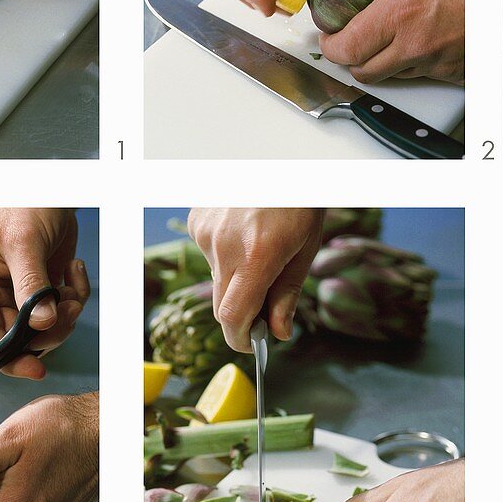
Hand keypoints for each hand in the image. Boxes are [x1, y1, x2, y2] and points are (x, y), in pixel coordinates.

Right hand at [0, 209, 90, 378]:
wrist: (51, 187)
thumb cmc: (24, 204)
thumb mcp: (24, 242)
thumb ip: (30, 284)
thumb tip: (41, 324)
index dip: (9, 357)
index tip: (37, 369)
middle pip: (17, 338)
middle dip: (50, 329)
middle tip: (70, 309)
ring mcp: (15, 293)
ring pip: (43, 328)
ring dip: (66, 313)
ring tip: (74, 287)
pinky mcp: (41, 289)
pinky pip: (60, 310)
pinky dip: (74, 295)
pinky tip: (75, 270)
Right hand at [187, 208, 324, 350]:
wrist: (279, 157)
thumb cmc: (298, 198)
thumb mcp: (305, 248)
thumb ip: (288, 293)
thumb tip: (278, 331)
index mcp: (258, 255)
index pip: (233, 317)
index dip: (241, 340)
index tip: (252, 344)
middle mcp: (225, 245)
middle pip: (223, 304)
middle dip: (243, 314)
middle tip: (267, 307)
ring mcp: (206, 232)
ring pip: (217, 277)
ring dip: (237, 278)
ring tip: (262, 249)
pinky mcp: (196, 221)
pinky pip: (209, 253)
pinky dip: (227, 254)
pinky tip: (245, 232)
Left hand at [318, 0, 464, 83]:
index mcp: (400, 12)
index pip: (349, 49)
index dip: (331, 48)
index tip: (329, 39)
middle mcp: (415, 44)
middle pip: (364, 72)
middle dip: (351, 60)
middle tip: (349, 43)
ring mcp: (436, 62)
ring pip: (392, 77)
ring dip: (381, 64)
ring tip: (381, 42)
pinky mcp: (454, 71)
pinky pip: (423, 77)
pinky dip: (413, 67)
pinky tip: (414, 46)